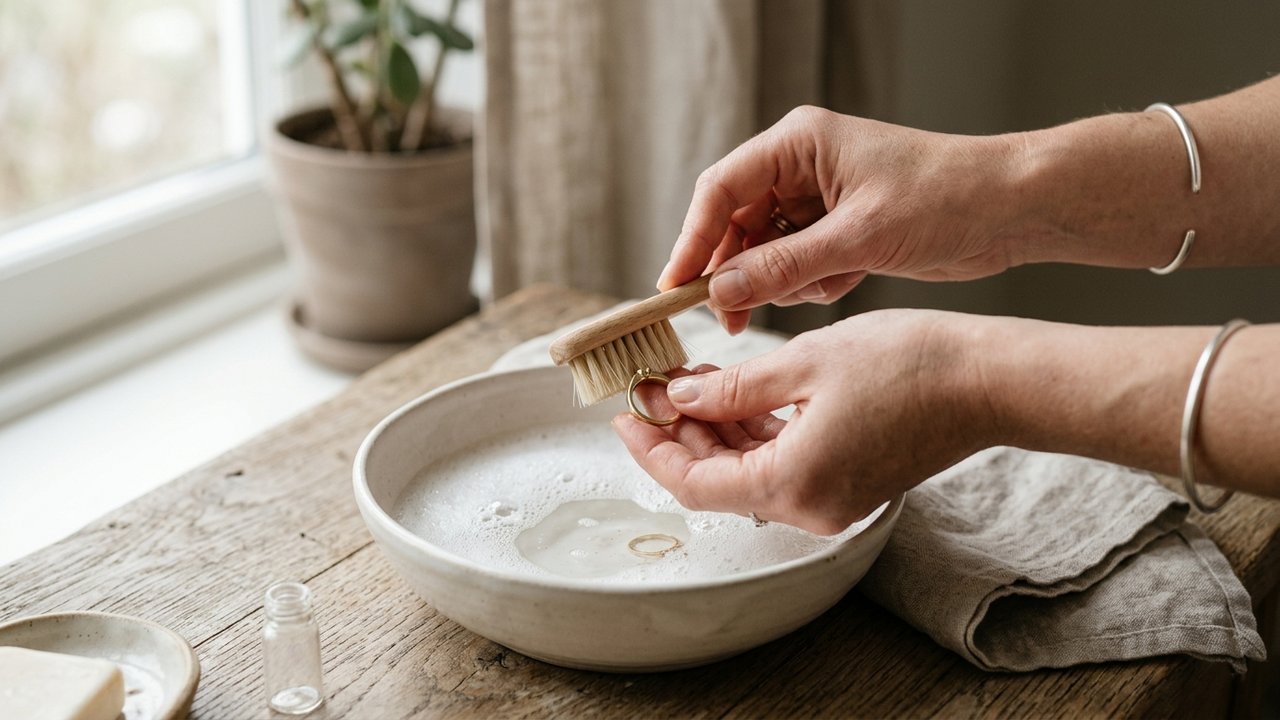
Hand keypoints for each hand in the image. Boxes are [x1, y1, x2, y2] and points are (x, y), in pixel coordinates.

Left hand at [612, 309, 992, 533]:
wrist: (990, 380)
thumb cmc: (909, 365)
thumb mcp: (804, 364)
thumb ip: (730, 389)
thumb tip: (678, 398)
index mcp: (793, 484)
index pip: (694, 484)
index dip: (650, 449)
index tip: (624, 412)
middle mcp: (810, 507)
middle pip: (719, 480)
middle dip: (680, 433)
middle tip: (655, 385)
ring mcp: (833, 499)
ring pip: (750, 470)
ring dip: (716, 431)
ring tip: (689, 381)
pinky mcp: (850, 482)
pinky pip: (783, 464)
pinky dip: (754, 433)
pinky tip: (735, 395)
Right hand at [657, 106, 1023, 333]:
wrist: (1011, 210)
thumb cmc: (945, 198)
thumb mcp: (859, 237)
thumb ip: (784, 265)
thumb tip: (720, 289)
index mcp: (799, 144)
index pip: (722, 189)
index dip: (693, 239)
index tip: (675, 286)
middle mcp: (801, 167)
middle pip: (737, 225)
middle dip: (738, 273)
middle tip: (732, 318)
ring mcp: (818, 200)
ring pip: (764, 253)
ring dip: (784, 281)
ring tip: (829, 283)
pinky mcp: (837, 230)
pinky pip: (797, 266)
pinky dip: (814, 284)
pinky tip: (850, 278)